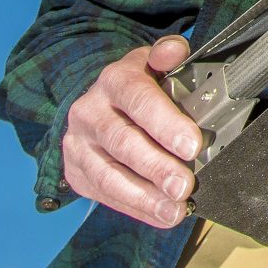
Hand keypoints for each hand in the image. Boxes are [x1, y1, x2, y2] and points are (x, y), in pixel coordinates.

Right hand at [63, 35, 202, 227]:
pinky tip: (161, 216)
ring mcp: (78, 145)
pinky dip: (135, 208)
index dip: (165, 123)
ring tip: (173, 210)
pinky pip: (104, 195)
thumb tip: (175, 50)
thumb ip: (167, 56)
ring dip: (144, 197)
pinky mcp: (75, 172)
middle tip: (184, 185)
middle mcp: (89, 112)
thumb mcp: (152, 65)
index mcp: (114, 80)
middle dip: (156, 167)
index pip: (138, 100)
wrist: (98, 105)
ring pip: (109, 174)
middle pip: (122, 142)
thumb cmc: (139, 86)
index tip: (192, 145)